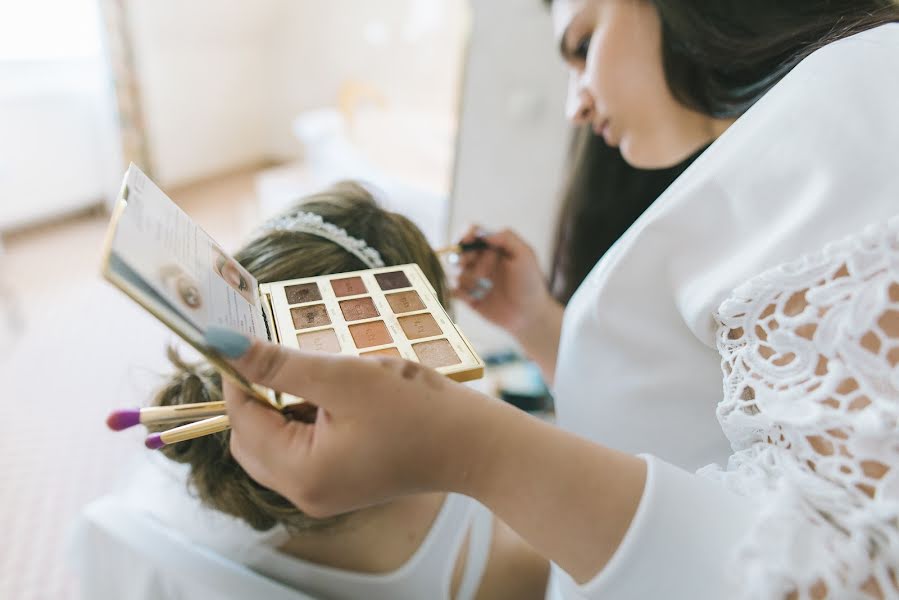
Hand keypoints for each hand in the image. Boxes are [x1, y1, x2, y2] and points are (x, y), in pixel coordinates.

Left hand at [213, 331, 500, 517]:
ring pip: (274, 443)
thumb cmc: (417, 409)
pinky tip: (333, 396)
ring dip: (281, 406)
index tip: (244, 338)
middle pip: (250, 439)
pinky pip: (300, 450)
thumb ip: (279, 363)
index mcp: (300, 473)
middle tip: (281, 356)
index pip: (241, 421)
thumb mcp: (343, 377)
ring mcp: (322, 493)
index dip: (237, 376)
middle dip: (257, 395)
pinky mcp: (339, 484)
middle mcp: (304, 493)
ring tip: (316, 376)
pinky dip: (303, 419)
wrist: (474, 444)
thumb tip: (221, 343)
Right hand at [454, 227, 554, 337]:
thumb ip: (507, 238)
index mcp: (492, 247)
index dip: (464, 234)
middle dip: (462, 258)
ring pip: (452, 270)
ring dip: (462, 276)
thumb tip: (482, 233)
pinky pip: (451, 289)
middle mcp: (479, 260)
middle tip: (475, 269)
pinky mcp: (467, 296)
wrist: (529, 315)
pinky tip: (473, 297)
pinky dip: (458, 291)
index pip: (471, 232)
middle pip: (457, 251)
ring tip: (480, 286)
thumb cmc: (530, 283)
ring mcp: (472, 278)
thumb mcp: (525, 255)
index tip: (466, 242)